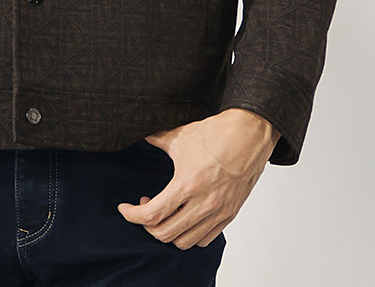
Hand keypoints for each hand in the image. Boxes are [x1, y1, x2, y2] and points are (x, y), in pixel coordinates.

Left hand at [117, 108, 279, 248]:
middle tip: (143, 208)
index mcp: (187, 184)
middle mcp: (203, 203)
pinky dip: (189, 235)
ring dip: (167, 232)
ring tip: (164, 212)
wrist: (249, 134)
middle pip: (164, 234)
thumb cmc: (216, 133)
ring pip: (184, 241)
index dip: (132, 215)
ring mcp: (217, 212)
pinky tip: (183, 218)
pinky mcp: (229, 215)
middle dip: (146, 226)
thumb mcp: (180, 135)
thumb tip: (141, 135)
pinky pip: (204, 239)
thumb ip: (156, 139)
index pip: (152, 215)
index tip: (125, 209)